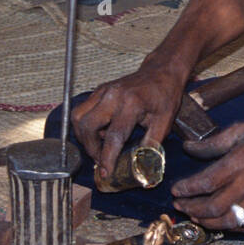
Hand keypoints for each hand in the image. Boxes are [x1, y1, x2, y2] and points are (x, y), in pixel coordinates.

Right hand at [71, 58, 187, 179]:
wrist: (161, 71)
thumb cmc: (165, 95)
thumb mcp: (165, 122)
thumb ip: (151, 144)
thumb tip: (142, 167)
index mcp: (132, 104)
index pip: (113, 136)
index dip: (107, 158)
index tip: (105, 173)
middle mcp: (112, 96)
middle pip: (87, 126)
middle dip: (90, 148)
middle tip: (101, 160)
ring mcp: (102, 91)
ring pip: (78, 117)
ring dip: (84, 136)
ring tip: (99, 146)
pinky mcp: (98, 91)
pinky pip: (82, 110)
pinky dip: (85, 125)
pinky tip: (100, 132)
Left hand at [169, 118, 243, 232]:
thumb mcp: (242, 128)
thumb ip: (213, 142)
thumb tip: (189, 147)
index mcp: (240, 162)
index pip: (206, 182)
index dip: (187, 188)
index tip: (176, 189)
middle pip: (213, 206)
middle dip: (191, 208)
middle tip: (179, 204)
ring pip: (227, 221)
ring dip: (206, 222)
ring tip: (193, 216)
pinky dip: (227, 228)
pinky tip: (217, 223)